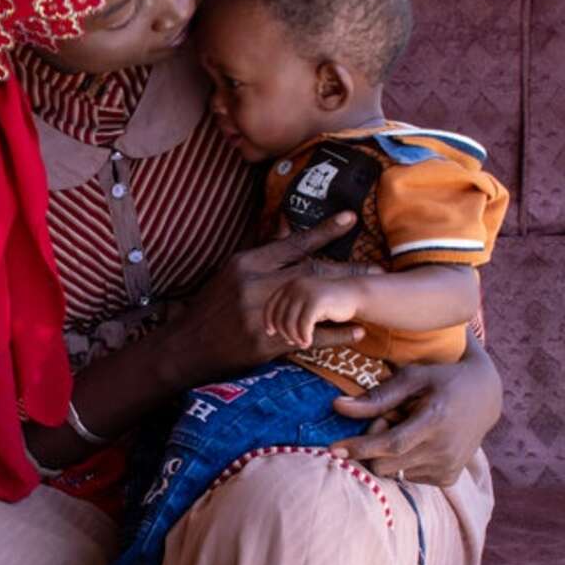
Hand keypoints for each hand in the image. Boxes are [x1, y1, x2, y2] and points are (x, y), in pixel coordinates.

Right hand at [161, 213, 366, 385]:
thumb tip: (285, 224)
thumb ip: (263, 254)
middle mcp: (254, 285)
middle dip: (347, 268)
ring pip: (313, 302)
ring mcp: (261, 315)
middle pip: (311, 271)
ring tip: (372, 297)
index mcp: (246, 263)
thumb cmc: (212, 307)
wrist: (187, 347)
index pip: (292, 243)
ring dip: (345, 300)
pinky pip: (310, 336)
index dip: (323, 231)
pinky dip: (336, 334)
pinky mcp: (266, 343)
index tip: (351, 218)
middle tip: (377, 266)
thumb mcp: (231, 274)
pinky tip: (357, 332)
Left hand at [263, 276, 360, 348]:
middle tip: (293, 342)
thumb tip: (276, 330)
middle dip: (284, 332)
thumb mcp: (306, 305)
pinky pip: (303, 325)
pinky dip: (304, 337)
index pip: (271, 305)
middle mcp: (295, 286)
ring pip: (290, 323)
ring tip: (302, 343)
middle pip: (279, 316)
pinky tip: (307, 343)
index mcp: (290, 285)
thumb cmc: (329, 304)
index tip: (271, 333)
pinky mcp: (316, 301)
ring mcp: (305, 292)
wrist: (354, 295)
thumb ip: (291, 313)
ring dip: (294, 337)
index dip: (269, 320)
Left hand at [328, 334, 501, 486]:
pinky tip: (418, 442)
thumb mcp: (412, 378)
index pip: (391, 444)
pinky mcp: (449, 478)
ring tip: (406, 429)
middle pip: (385, 464)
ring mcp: (448, 467)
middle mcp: (444, 449)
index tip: (333, 450)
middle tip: (387, 420)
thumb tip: (337, 406)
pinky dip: (404, 462)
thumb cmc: (442, 380)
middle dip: (373, 446)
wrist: (485, 397)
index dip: (360, 448)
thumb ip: (377, 396)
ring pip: (394, 473)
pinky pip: (408, 477)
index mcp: (436, 421)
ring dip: (389, 454)